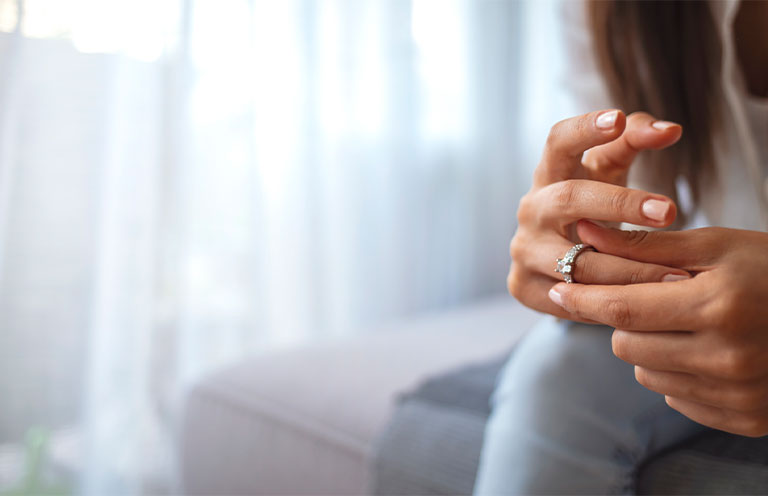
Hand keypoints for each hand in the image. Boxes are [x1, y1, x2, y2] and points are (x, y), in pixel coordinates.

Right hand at [509, 109, 686, 320]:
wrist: (557, 261)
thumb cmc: (591, 208)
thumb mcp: (609, 173)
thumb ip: (636, 142)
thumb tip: (671, 129)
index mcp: (549, 174)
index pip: (558, 141)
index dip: (584, 128)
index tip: (618, 118)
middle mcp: (530, 209)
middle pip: (568, 198)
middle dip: (620, 204)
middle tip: (668, 210)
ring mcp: (522, 249)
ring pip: (576, 261)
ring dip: (629, 268)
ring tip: (677, 273)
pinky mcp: (522, 286)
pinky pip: (571, 299)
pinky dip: (609, 304)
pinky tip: (645, 307)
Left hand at [548, 220, 767, 436]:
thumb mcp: (716, 246)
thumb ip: (645, 246)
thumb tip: (582, 233)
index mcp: (719, 306)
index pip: (623, 309)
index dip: (583, 299)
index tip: (558, 289)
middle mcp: (728, 357)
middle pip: (627, 345)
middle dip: (625, 320)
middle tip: (652, 300)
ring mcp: (738, 393)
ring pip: (646, 374)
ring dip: (649, 347)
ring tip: (684, 323)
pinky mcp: (745, 418)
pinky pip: (675, 397)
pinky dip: (677, 374)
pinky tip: (705, 351)